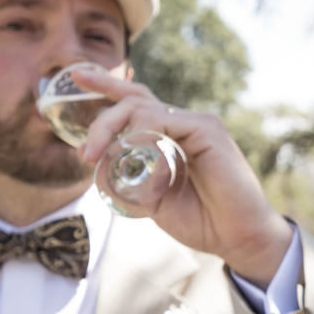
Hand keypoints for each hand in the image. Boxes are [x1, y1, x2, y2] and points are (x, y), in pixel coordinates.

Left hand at [71, 68, 291, 286]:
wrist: (236, 237)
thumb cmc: (200, 219)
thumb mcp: (150, 200)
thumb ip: (127, 179)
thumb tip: (100, 162)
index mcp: (169, 137)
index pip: (135, 102)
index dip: (106, 86)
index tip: (76, 76)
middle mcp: (182, 124)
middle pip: (133, 100)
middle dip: (102, 121)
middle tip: (86, 155)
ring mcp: (196, 123)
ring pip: (142, 110)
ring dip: (116, 136)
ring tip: (107, 166)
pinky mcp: (207, 128)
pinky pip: (162, 122)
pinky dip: (145, 142)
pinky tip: (148, 170)